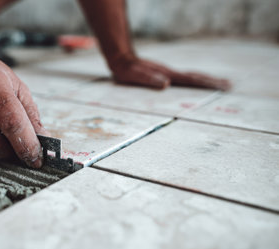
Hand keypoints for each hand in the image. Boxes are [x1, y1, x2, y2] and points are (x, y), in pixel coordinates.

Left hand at [110, 56, 231, 90]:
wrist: (122, 59)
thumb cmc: (127, 70)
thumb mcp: (135, 75)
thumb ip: (148, 79)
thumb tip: (166, 84)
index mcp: (167, 75)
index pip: (191, 80)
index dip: (206, 84)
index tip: (221, 86)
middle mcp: (171, 74)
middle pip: (196, 78)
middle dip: (213, 82)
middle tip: (230, 85)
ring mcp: (169, 74)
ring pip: (191, 77)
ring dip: (206, 81)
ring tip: (221, 84)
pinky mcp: (165, 75)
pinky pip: (184, 79)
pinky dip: (195, 82)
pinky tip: (198, 85)